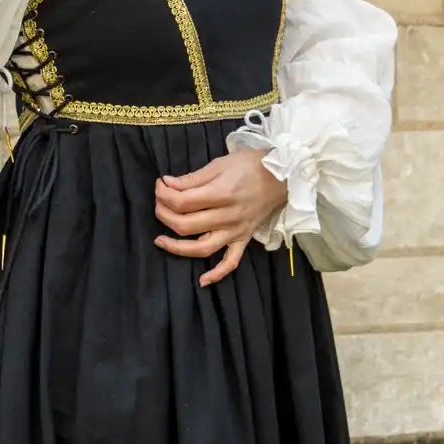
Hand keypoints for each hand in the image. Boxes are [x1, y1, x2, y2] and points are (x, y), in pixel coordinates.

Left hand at [153, 151, 286, 285]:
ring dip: (177, 247)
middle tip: (159, 204)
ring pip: (202, 248)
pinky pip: (231, 262)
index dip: (164, 195)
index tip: (160, 185)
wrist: (283, 175)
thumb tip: (167, 184)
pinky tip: (202, 280)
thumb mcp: (220, 163)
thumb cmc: (251, 165)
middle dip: (163, 215)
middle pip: (185, 225)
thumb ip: (192, 178)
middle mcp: (227, 217)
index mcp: (221, 194)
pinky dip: (217, 274)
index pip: (182, 202)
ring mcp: (236, 231)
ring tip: (160, 241)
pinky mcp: (244, 239)